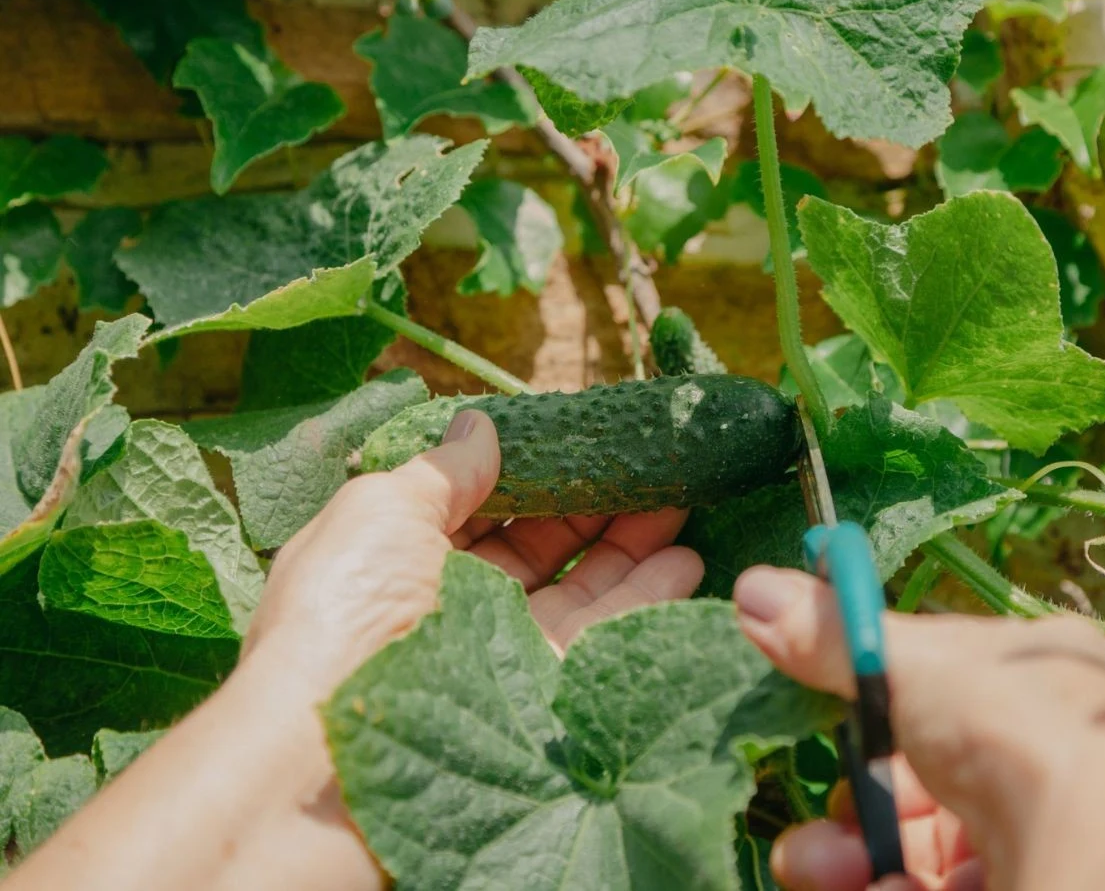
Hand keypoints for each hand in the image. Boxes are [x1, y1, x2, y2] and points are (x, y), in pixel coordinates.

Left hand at [244, 408, 704, 698]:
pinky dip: (649, 595)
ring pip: (581, 584)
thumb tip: (481, 425)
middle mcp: (456, 601)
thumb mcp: (378, 511)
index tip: (583, 433)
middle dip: (594, 498)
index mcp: (403, 555)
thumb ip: (441, 469)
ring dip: (634, 541)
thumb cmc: (343, 612)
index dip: (531, 466)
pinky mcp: (543, 692)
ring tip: (682, 497)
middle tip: (649, 459)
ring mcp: (503, 649)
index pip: (479, 502)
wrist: (332, 763)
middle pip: (539, 541)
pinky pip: (604, 634)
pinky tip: (688, 559)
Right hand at [733, 565, 1104, 890]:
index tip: (822, 715)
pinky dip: (896, 888)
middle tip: (822, 836)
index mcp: (1039, 670)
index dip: (875, 701)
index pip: (940, 678)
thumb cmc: (1011, 726)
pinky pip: (939, 885)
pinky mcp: (1030, 882)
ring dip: (854, 859)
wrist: (1095, 844)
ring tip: (833, 871)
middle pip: (918, 776)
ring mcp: (1041, 829)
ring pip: (919, 844)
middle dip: (854, 808)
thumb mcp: (905, 662)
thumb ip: (829, 635)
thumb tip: (751, 587)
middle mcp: (1047, 748)